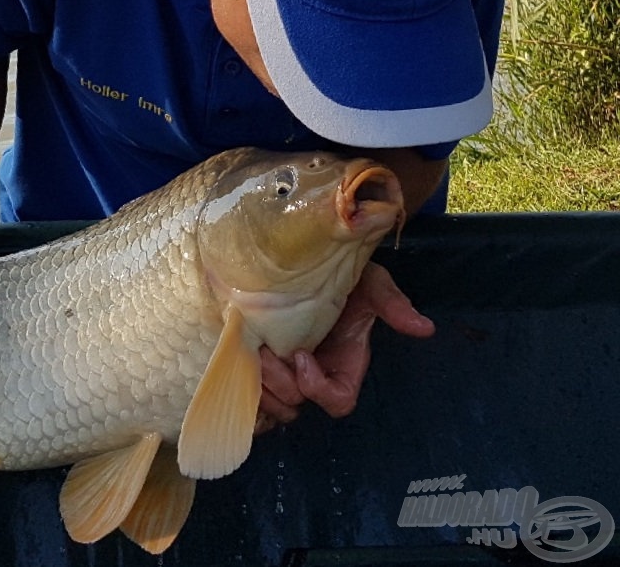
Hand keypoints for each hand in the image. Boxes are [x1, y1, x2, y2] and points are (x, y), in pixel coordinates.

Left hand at [256, 261, 434, 432]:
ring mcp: (286, 369)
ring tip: (252, 350)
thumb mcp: (370, 284)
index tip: (303, 356)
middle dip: (281, 384)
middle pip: (297, 403)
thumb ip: (392, 304)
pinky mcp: (259, 357)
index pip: (336, 401)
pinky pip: (250, 388)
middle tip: (267, 352)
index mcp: (343, 364)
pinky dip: (242, 380)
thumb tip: (424, 328)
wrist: (309, 258)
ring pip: (272, 402)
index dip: (319, 388)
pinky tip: (237, 354)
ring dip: (261, 384)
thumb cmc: (343, 274)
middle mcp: (315, 372)